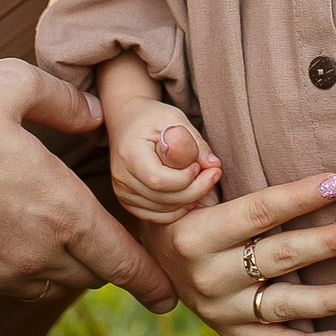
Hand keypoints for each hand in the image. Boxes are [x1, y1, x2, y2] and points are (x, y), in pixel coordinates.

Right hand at [0, 58, 174, 309]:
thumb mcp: (10, 85)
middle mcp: (33, 254)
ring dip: (66, 266)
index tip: (168, 297)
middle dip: (108, 262)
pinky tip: (15, 237)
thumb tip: (94, 113)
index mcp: (58, 211)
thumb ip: (64, 100)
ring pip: (51, 284)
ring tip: (68, 239)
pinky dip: (27, 269)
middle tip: (118, 247)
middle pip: (90, 275)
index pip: (120, 260)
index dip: (149, 280)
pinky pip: (12, 285)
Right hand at [110, 95, 223, 223]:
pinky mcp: (128, 202)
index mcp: (129, 154)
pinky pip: (157, 217)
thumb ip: (194, 142)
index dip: (186, 178)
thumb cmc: (152, 118)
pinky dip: (178, 210)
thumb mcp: (175, 119)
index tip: (200, 164)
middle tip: (214, 174)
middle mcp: (121, 178)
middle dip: (195, 190)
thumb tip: (213, 165)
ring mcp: (122, 193)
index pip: (159, 180)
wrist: (126, 121)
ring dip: (189, 200)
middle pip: (163, 198)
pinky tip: (190, 195)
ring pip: (163, 211)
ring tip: (203, 181)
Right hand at [146, 170, 335, 335]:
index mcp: (195, 235)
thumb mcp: (178, 183)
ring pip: (284, 306)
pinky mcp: (232, 333)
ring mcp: (221, 311)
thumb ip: (190, 162)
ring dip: (328, 297)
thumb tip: (201, 151)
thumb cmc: (180, 208)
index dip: (301, 196)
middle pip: (281, 257)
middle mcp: (209, 277)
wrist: (149, 258)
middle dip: (328, 242)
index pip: (258, 212)